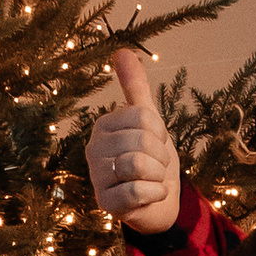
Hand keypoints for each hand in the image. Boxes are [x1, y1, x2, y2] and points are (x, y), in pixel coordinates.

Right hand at [86, 43, 181, 235]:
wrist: (158, 202)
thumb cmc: (152, 160)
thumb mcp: (148, 121)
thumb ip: (135, 88)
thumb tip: (122, 51)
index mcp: (104, 126)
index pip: (144, 117)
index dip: (160, 132)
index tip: (156, 143)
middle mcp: (94, 150)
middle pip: (142, 140)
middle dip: (160, 155)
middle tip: (156, 165)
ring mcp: (97, 178)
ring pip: (138, 165)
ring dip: (158, 174)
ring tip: (153, 179)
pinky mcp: (106, 204)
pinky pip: (137, 192)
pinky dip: (155, 193)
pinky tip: (151, 194)